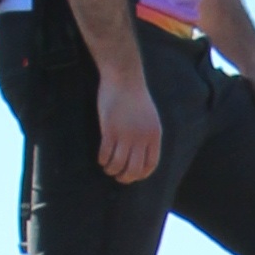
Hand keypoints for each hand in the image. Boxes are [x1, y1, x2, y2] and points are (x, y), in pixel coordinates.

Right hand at [95, 63, 163, 185]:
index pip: (150, 164)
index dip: (141, 174)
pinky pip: (105, 153)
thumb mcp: (150, 116)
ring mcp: (125, 134)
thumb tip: (141, 152)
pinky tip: (100, 159)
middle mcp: (141, 137)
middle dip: (125, 177)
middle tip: (118, 177)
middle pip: (134, 168)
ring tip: (107, 168)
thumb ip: (147, 134)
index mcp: (154, 135)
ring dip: (111, 170)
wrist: (124, 77)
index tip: (133, 176)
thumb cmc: (135, 95)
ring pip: (118, 164)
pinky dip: (102, 160)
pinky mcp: (110, 129)